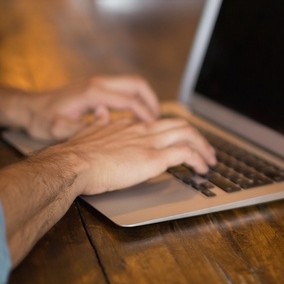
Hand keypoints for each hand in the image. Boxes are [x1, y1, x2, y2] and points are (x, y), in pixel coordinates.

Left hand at [19, 75, 159, 140]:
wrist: (27, 107)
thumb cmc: (41, 119)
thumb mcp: (58, 128)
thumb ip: (80, 129)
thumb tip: (102, 131)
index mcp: (93, 92)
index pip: (129, 99)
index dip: (145, 114)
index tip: (155, 127)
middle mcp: (98, 83)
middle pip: (137, 84)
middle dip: (152, 101)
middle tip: (159, 120)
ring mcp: (98, 83)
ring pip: (132, 85)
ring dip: (145, 99)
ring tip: (152, 119)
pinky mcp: (96, 87)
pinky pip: (124, 90)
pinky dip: (135, 100)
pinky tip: (134, 117)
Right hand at [41, 117, 216, 195]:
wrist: (73, 164)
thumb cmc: (76, 154)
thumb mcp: (88, 131)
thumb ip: (99, 123)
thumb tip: (101, 113)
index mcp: (129, 125)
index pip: (158, 123)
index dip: (173, 131)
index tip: (179, 141)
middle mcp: (143, 130)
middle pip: (180, 124)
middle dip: (197, 136)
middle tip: (206, 150)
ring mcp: (150, 142)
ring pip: (188, 134)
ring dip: (204, 147)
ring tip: (210, 160)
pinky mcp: (154, 158)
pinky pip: (186, 154)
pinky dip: (199, 160)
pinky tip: (202, 170)